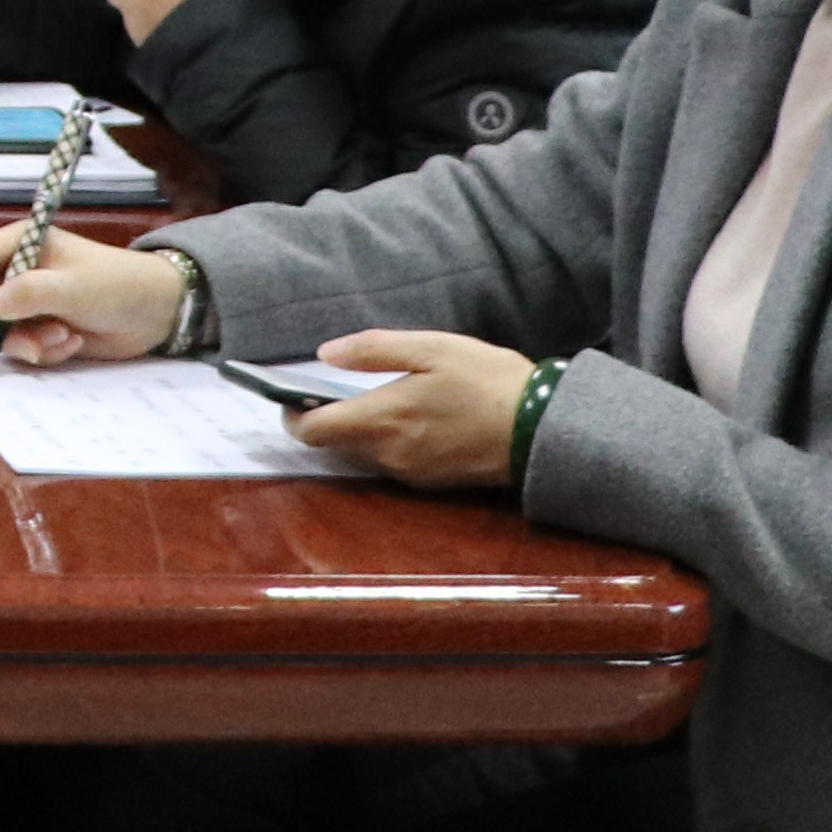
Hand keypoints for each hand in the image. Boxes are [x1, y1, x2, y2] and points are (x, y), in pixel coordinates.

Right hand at [0, 224, 187, 368]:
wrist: (156, 312)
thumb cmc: (119, 284)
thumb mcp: (75, 287)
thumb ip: (31, 293)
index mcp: (20, 243)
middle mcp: (16, 270)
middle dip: (5, 328)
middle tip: (34, 344)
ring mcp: (25, 301)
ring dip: (28, 343)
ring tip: (65, 338)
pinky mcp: (37, 328)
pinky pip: (19, 347)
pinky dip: (43, 351)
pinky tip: (72, 342)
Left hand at [284, 331, 540, 491]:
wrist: (541, 428)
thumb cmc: (486, 380)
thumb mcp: (431, 348)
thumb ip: (374, 350)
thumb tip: (325, 353)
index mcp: (383, 419)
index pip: (313, 431)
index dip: (293, 415)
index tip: (291, 396)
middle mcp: (389, 455)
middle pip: (334, 444)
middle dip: (327, 419)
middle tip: (335, 388)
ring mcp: (410, 474)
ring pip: (362, 454)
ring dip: (358, 431)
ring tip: (375, 398)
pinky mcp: (430, 483)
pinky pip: (391, 463)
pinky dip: (386, 442)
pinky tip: (407, 417)